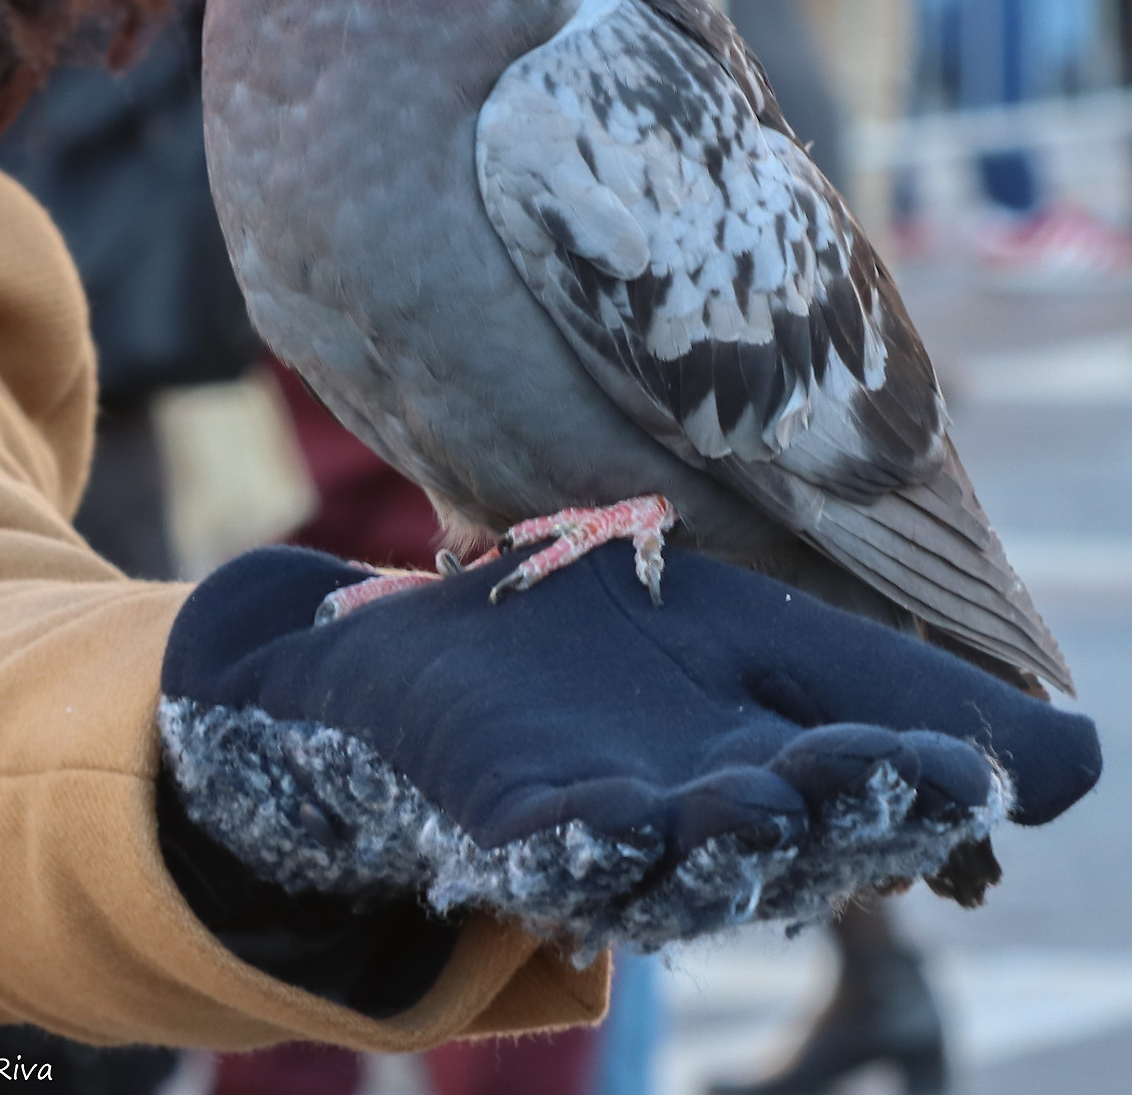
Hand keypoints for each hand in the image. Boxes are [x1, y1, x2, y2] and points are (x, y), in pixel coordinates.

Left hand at [159, 543, 1099, 955]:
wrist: (434, 634)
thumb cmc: (611, 633)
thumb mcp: (767, 638)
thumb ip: (898, 688)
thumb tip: (1079, 761)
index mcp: (785, 782)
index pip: (874, 798)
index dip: (911, 785)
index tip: (947, 760)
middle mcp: (706, 830)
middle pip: (788, 846)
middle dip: (824, 814)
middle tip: (856, 771)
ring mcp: (602, 835)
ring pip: (680, 868)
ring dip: (722, 843)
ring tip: (755, 798)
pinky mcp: (503, 825)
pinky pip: (553, 851)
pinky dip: (588, 839)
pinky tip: (620, 810)